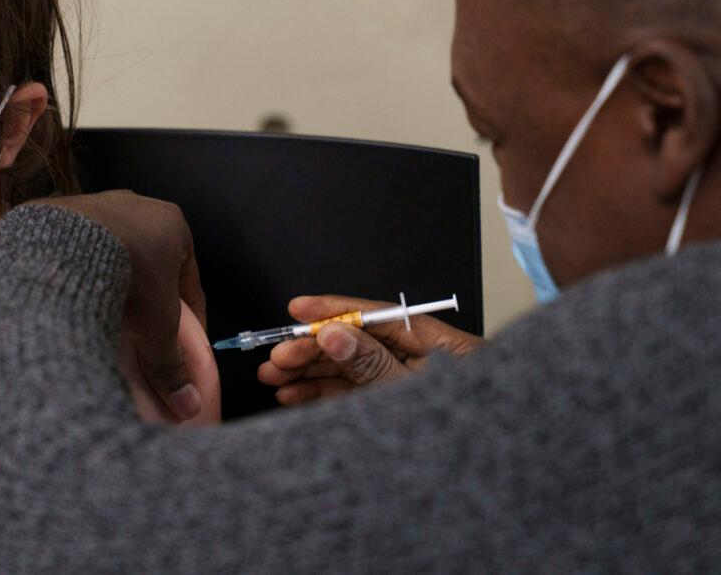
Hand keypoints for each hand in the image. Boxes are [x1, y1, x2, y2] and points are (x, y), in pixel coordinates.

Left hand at [33, 191, 207, 419]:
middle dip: (149, 294)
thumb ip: (172, 364)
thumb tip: (190, 407)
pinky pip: (77, 246)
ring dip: (113, 277)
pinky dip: (80, 269)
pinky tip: (73, 293)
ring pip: (113, 249)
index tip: (185, 343)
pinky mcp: (63, 210)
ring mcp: (97, 203)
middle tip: (142, 328)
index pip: (189, 278)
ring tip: (104, 311)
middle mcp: (138, 205)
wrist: (65, 247)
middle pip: (151, 260)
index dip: (191, 316)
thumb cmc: (128, 279)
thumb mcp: (157, 326)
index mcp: (173, 225)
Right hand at [257, 294, 482, 405]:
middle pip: (353, 342)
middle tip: (276, 358)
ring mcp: (399, 383)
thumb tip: (334, 334)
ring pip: (346, 369)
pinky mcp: (390, 407)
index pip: (373, 315)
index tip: (297, 309)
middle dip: (310, 349)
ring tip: (274, 379)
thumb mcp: (412, 391)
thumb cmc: (467, 424)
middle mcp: (413, 357)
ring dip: (307, 373)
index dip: (331, 309)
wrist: (505, 472)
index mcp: (428, 340)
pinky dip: (321, 394)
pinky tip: (295, 395)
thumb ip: (372, 363)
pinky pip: (351, 394)